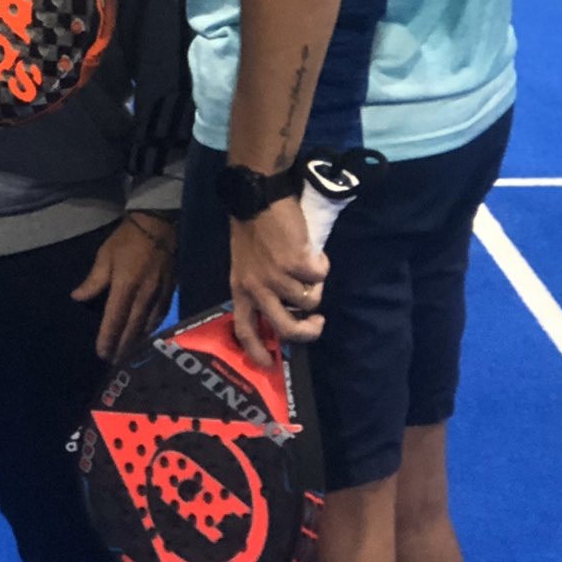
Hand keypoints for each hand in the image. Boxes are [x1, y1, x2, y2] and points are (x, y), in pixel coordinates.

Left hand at [72, 214, 176, 363]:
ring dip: (137, 341)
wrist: (158, 224)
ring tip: (127, 354)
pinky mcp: (170, 291)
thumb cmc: (127, 239)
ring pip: (148, 325)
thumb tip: (78, 298)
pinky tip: (145, 335)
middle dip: (122, 346)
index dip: (108, 338)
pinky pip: (160, 316)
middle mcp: (144, 294)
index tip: (101, 353)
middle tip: (113, 362)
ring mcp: (159, 294)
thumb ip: (93, 281)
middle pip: (132, 327)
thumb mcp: (105, 256)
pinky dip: (151, 329)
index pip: (115, 319)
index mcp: (126, 286)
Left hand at [229, 193, 327, 369]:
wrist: (257, 196)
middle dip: (309, 332)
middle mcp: (257, 289)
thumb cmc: (251, 227)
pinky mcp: (296, 263)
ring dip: (315, 285)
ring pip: (309, 300)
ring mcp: (277, 278)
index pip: (244, 329)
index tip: (269, 365)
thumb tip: (287, 307)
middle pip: (287, 328)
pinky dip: (321, 263)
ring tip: (309, 265)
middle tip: (318, 323)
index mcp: (240, 289)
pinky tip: (311, 250)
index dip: (256, 351)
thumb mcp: (245, 263)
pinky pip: (320, 276)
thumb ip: (259, 286)